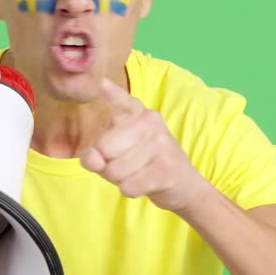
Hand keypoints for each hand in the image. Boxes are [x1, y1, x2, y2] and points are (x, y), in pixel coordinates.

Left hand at [79, 78, 212, 212]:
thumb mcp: (116, 153)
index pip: (123, 101)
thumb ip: (96, 153)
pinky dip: (130, 190)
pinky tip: (144, 184)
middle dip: (106, 165)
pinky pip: (128, 186)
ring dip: (119, 180)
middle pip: (104, 148)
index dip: (112, 94)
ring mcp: (161, 144)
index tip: (102, 84)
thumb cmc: (143, 165)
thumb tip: (91, 159)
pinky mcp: (166, 169)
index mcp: (138, 113)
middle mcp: (150, 122)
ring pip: (115, 170)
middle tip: (126, 165)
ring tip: (137, 174)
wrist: (184, 185)